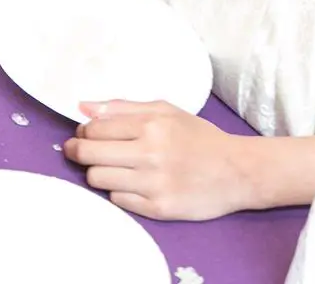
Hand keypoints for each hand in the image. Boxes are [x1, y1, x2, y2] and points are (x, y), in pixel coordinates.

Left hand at [64, 101, 255, 219]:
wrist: (236, 171)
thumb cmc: (199, 138)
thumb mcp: (167, 111)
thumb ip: (124, 107)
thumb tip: (82, 106)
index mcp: (151, 125)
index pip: (94, 128)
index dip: (83, 131)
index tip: (84, 133)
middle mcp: (150, 153)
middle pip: (89, 154)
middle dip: (78, 151)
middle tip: (80, 151)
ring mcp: (153, 184)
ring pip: (97, 179)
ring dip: (97, 173)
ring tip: (110, 168)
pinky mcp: (157, 209)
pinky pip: (117, 200)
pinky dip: (119, 192)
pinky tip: (131, 184)